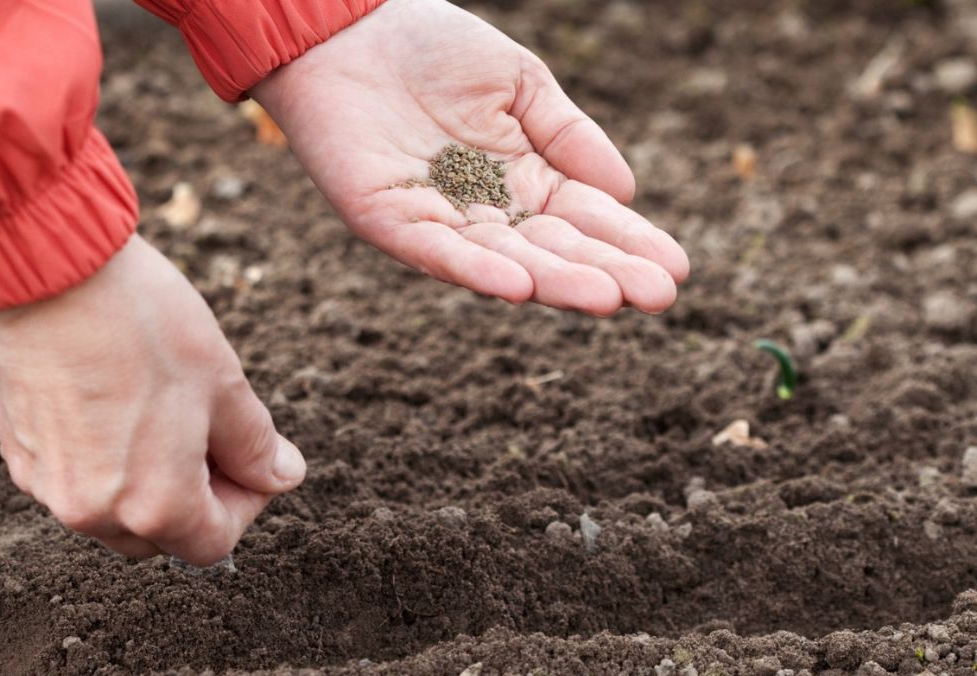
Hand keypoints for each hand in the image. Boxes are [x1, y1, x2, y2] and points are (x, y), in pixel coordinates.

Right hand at [0, 236, 305, 564]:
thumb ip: (255, 447)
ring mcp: (45, 484)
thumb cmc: (140, 322)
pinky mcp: (15, 450)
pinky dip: (97, 458)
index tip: (252, 462)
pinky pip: (68, 476)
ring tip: (159, 413)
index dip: (245, 505)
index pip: (213, 544)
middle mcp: (92, 512)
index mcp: (154, 506)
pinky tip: (109, 401)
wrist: (44, 266)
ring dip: (144, 480)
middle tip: (210, 437)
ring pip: (109, 509)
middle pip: (158, 536)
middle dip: (193, 499)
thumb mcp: (223, 384)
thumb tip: (280, 476)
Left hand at [254, 0, 688, 314]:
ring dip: (555, 282)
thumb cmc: (434, 48)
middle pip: (553, 251)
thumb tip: (625, 192)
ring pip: (504, 262)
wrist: (349, 28)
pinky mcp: (390, 222)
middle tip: (659, 298)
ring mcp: (439, 221)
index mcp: (522, 179)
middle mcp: (486, 211)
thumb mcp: (520, 84)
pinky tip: (519, 286)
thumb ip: (568, 136)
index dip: (628, 243)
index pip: (585, 219)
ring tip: (607, 298)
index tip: (676, 269)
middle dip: (606, 273)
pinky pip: (438, 253)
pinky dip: (477, 271)